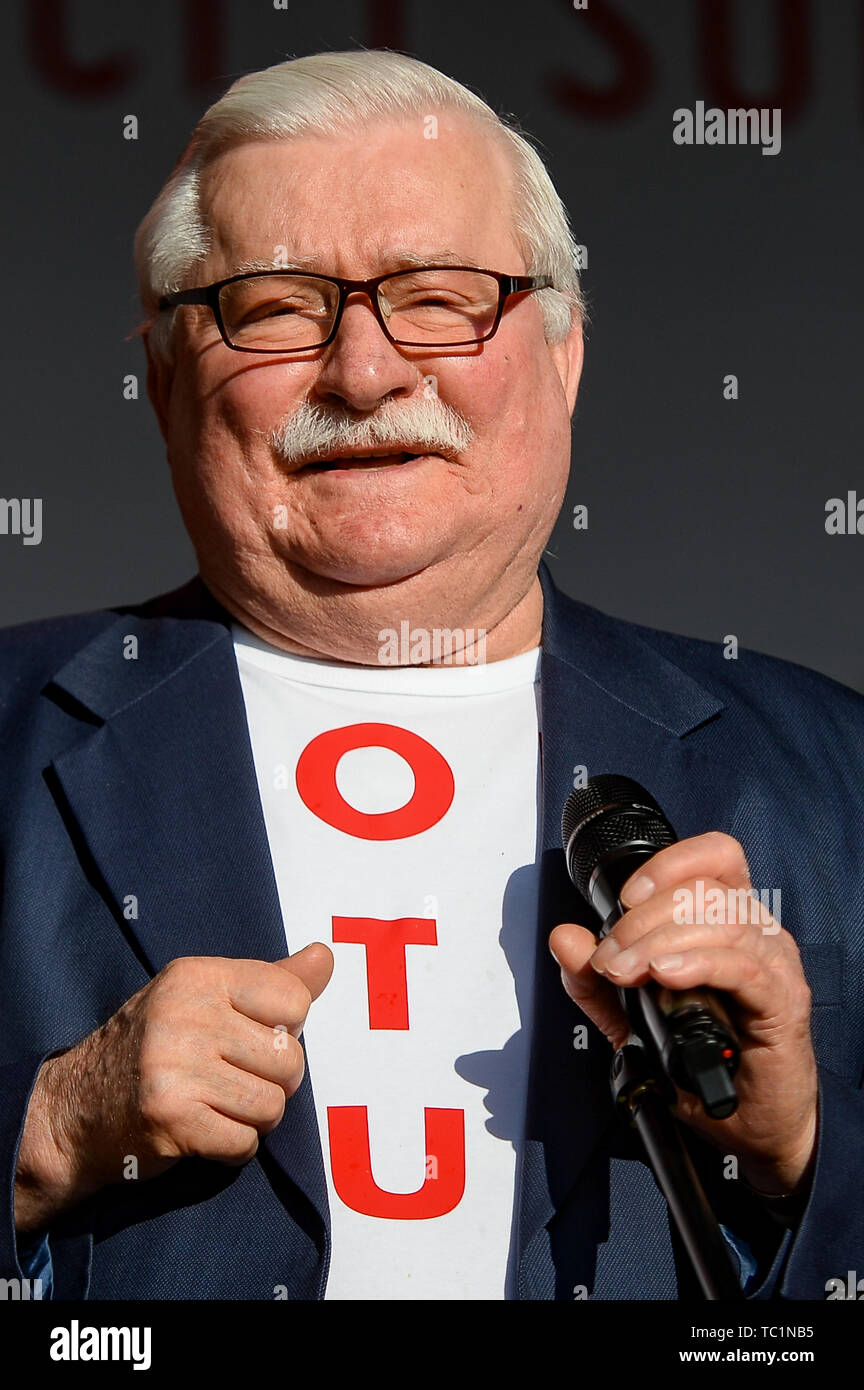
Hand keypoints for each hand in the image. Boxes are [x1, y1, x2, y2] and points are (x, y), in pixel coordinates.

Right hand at [14, 943, 332, 1232]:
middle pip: (291, 1059)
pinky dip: (232, 1148)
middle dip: (272, 1082)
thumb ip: (271, 981)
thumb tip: (325, 958)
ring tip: (217, 1106)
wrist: (74, 1110)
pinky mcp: (169, 1119)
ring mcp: (173, 1067)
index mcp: (197, 975)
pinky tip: (203, 1132)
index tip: (251, 1038)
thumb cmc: (155, 1048)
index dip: (286, 1029)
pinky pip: (244, 1143)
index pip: (294, 999)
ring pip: (272, 1106)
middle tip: (231, 1081)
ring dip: (253, 1118)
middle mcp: (184, 1015)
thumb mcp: (205, 998)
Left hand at [549, 832, 817, 1197]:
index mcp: (729, 921)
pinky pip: (744, 966)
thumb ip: (595, 981)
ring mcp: (774, 965)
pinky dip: (698, 964)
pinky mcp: (783, 1003)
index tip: (624, 900)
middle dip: (641, 920)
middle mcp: (757, 933)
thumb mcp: (634, 1021)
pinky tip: (667, 977)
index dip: (667, 865)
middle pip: (703, 890)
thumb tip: (564, 938)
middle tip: (610, 960)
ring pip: (720, 921)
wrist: (754, 1127)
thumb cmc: (709, 1066)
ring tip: (626, 973)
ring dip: (658, 942)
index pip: (714, 857)